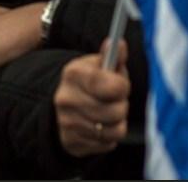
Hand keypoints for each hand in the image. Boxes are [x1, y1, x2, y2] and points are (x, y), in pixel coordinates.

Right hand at [54, 39, 129, 157]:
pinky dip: (108, 137)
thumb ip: (113, 56)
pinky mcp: (71, 141)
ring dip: (117, 123)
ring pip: (114, 130)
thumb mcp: (98, 65)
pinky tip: (101, 126)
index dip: (123, 87)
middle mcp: (66, 98)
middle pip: (116, 111)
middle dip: (121, 106)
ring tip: (109, 114)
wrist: (64, 105)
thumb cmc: (90, 82)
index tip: (121, 85)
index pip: (111, 86)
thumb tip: (119, 43)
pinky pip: (107, 144)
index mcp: (73, 74)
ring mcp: (67, 122)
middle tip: (114, 101)